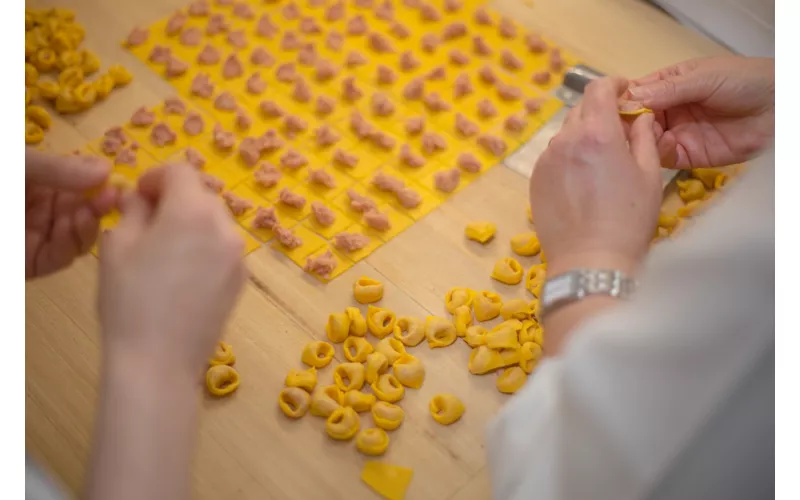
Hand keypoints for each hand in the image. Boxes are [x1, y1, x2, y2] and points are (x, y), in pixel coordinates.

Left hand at [26, 148, 117, 278]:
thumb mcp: (21, 165)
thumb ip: (59, 169)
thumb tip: (108, 169)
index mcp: (43, 183)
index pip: (83, 185)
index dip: (102, 184)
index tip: (118, 181)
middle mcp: (46, 211)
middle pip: (88, 212)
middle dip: (101, 206)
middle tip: (113, 198)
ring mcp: (41, 238)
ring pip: (81, 237)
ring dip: (90, 226)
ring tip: (88, 214)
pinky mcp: (33, 263)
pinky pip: (61, 257)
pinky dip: (71, 244)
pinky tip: (70, 228)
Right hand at [98, 163, 246, 374]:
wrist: (159, 362)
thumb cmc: (130, 300)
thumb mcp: (117, 247)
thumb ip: (132, 211)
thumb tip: (141, 199)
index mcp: (194, 211)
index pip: (180, 171)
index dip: (155, 177)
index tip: (137, 197)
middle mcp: (225, 228)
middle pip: (202, 195)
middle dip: (175, 199)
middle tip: (146, 223)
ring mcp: (239, 257)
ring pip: (216, 222)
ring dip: (192, 223)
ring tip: (163, 251)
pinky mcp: (242, 282)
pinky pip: (223, 249)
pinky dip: (205, 247)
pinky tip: (182, 274)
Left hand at [531, 77, 662, 276]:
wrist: (589, 261)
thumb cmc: (627, 221)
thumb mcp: (649, 175)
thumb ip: (644, 137)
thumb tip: (640, 117)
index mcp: (598, 134)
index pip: (598, 89)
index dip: (612, 85)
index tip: (623, 91)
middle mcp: (566, 141)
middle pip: (581, 110)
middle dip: (600, 113)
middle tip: (618, 131)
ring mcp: (546, 160)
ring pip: (566, 134)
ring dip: (583, 137)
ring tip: (601, 162)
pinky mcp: (536, 180)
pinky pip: (554, 157)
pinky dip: (568, 158)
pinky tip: (583, 181)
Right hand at [627, 56, 773, 168]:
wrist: (779, 109)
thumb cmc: (744, 82)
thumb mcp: (703, 78)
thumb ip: (667, 90)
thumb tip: (629, 98)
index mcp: (669, 84)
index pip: (636, 93)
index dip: (621, 100)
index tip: (606, 107)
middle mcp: (669, 110)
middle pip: (636, 119)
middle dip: (626, 124)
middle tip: (617, 129)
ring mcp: (677, 133)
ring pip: (645, 139)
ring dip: (638, 140)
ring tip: (637, 138)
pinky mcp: (687, 156)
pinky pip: (663, 157)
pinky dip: (654, 154)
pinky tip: (656, 148)